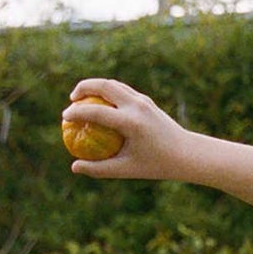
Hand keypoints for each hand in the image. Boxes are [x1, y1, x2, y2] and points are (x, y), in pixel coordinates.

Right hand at [63, 78, 192, 181]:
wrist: (187, 154)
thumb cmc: (156, 165)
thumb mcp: (127, 169)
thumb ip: (100, 169)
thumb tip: (74, 167)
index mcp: (131, 123)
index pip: (97, 112)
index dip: (77, 113)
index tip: (65, 118)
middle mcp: (137, 106)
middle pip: (104, 85)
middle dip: (83, 87)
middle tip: (71, 99)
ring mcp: (143, 100)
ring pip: (113, 84)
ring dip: (96, 86)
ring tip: (83, 99)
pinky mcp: (147, 100)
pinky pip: (122, 91)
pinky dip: (108, 92)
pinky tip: (101, 104)